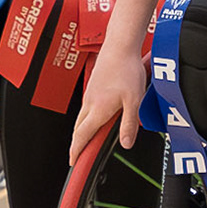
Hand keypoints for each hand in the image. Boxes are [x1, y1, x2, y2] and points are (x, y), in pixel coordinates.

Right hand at [70, 42, 148, 163]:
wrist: (120, 46)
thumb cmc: (127, 70)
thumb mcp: (133, 101)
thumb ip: (129, 124)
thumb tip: (126, 144)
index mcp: (98, 109)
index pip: (82, 136)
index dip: (76, 151)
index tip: (73, 161)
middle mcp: (90, 103)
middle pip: (78, 129)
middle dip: (76, 144)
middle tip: (77, 155)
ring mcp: (90, 94)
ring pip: (81, 118)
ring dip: (81, 131)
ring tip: (85, 140)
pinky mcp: (93, 87)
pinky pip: (85, 108)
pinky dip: (86, 119)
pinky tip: (95, 118)